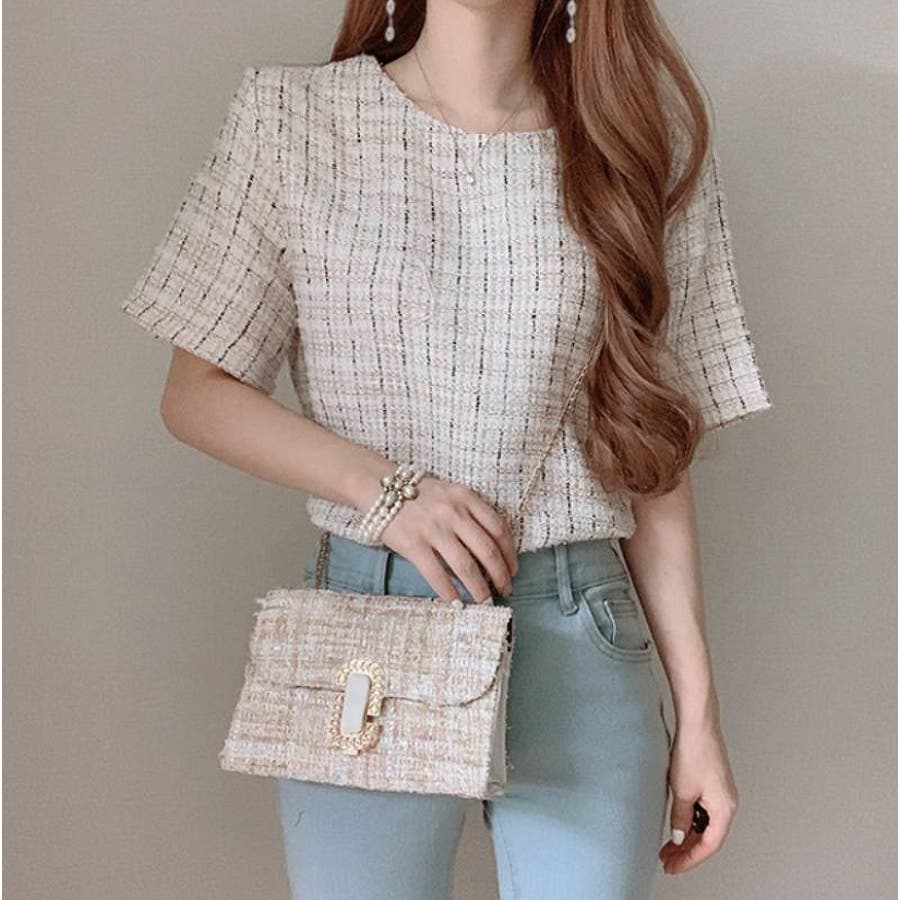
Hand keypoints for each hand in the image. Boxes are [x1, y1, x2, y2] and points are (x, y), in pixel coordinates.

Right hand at [379, 475, 518, 602]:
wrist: (381, 486)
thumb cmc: (420, 494)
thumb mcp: (451, 494)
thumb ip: (470, 514)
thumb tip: (490, 552)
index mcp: (466, 497)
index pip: (499, 528)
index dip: (510, 553)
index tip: (513, 569)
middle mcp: (453, 513)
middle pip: (487, 550)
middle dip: (500, 575)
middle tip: (505, 589)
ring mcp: (433, 529)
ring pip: (466, 566)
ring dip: (479, 588)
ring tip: (485, 601)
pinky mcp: (413, 544)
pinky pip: (437, 574)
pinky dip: (449, 591)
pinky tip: (456, 601)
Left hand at [659, 720, 738, 874]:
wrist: (697, 723)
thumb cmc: (694, 752)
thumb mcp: (682, 791)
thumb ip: (680, 818)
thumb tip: (678, 836)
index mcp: (725, 809)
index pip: (708, 845)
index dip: (689, 859)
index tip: (673, 866)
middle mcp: (727, 802)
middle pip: (708, 836)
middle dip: (687, 850)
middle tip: (667, 859)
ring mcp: (721, 792)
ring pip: (705, 823)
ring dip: (687, 835)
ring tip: (667, 845)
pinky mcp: (713, 781)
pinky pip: (703, 810)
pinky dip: (690, 819)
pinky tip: (676, 822)